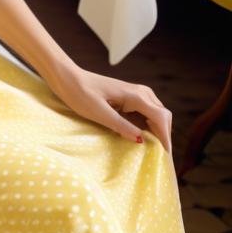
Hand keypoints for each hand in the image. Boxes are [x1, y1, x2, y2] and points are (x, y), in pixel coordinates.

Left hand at [46, 65, 172, 153]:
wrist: (66, 77)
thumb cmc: (79, 93)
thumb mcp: (98, 112)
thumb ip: (120, 125)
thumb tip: (141, 140)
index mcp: (134, 95)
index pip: (160, 117)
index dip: (165, 137)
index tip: (165, 155)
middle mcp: (139, 92)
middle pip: (162, 115)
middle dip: (163, 134)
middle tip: (160, 156)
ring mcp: (134, 93)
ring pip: (156, 113)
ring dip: (156, 130)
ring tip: (153, 149)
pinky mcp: (128, 96)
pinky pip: (145, 112)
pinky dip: (147, 124)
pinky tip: (140, 135)